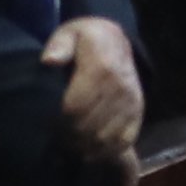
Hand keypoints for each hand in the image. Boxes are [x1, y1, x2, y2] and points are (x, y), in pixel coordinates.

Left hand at [45, 13, 143, 168]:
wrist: (117, 43)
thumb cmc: (86, 41)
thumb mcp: (69, 33)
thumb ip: (58, 45)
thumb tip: (49, 60)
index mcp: (102, 66)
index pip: (76, 107)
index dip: (58, 122)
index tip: (47, 126)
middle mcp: (120, 87)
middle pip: (90, 127)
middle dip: (68, 138)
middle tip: (55, 140)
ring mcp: (132, 102)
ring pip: (105, 138)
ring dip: (85, 147)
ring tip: (70, 146)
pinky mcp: (138, 113)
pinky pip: (123, 141)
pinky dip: (105, 152)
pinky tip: (90, 152)